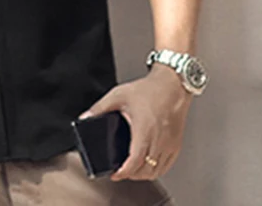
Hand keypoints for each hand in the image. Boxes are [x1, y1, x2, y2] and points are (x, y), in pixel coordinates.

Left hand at [78, 65, 191, 180]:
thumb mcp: (119, 95)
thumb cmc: (148, 90)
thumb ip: (100, 108)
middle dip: (131, 174)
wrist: (171, 86)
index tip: (115, 174)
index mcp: (144, 129)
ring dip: (143, 173)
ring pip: (157, 171)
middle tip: (121, 170)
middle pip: (146, 170)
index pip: (135, 160)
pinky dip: (156, 169)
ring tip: (132, 168)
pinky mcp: (176, 145)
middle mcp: (159, 140)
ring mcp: (169, 144)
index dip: (124, 172)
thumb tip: (85, 117)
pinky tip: (148, 163)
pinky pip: (166, 165)